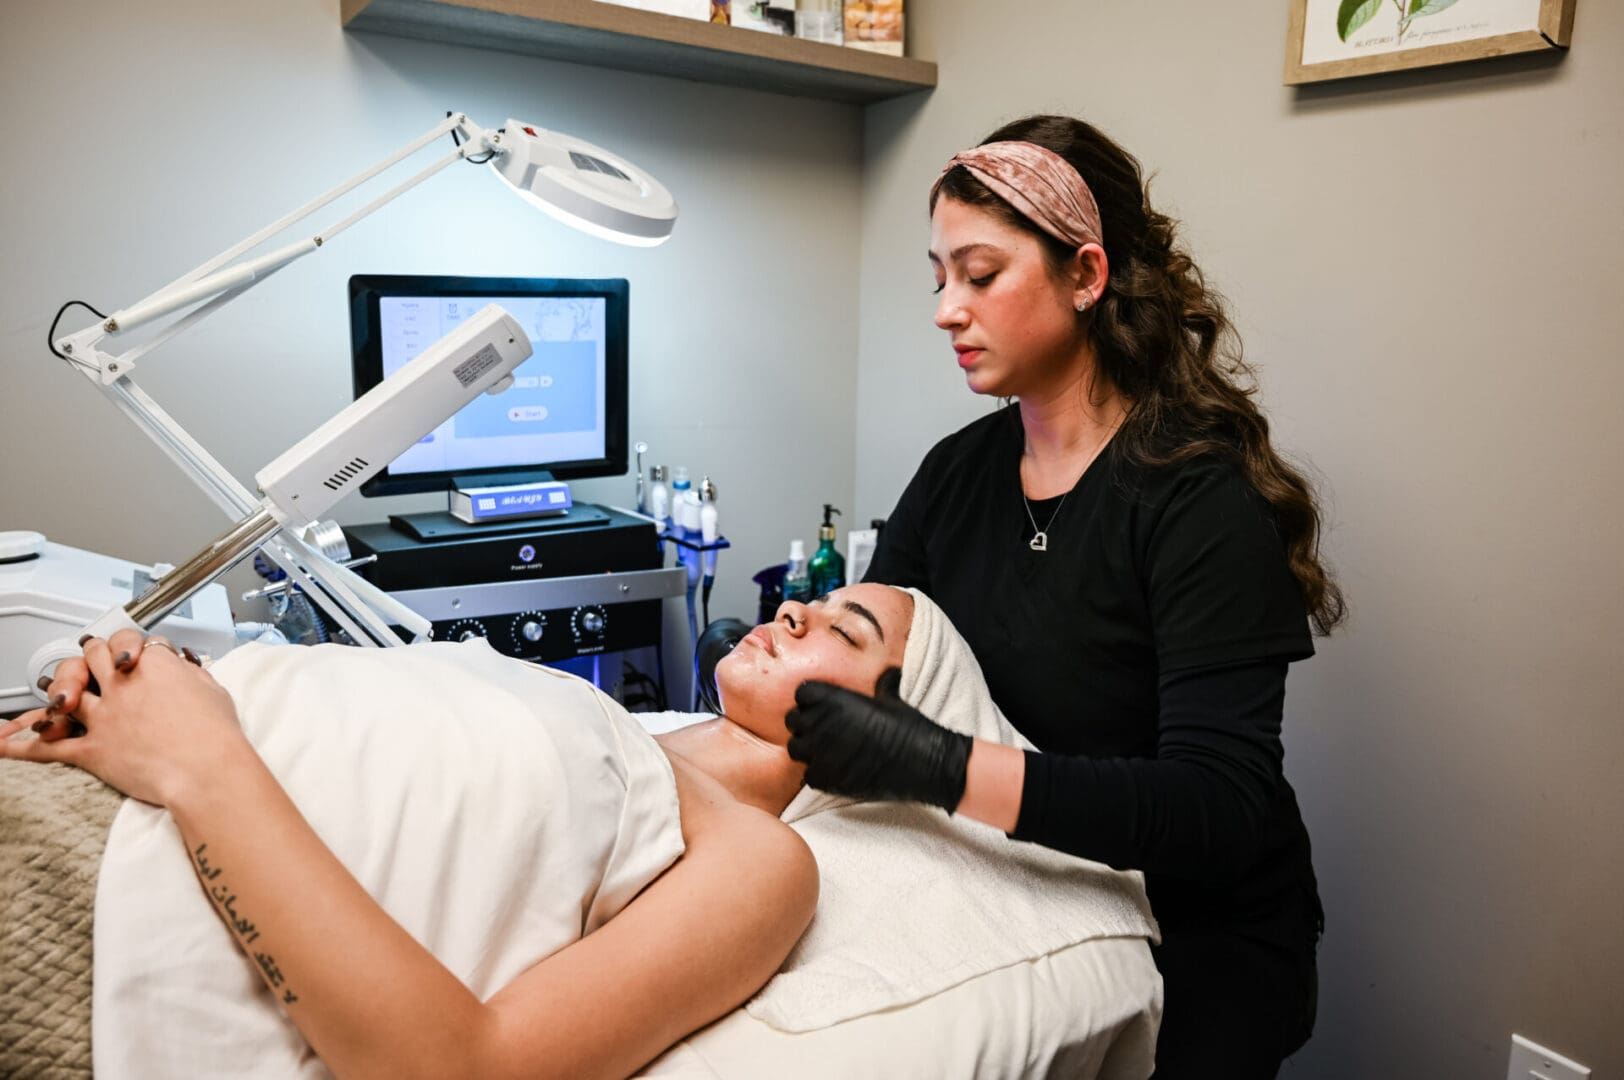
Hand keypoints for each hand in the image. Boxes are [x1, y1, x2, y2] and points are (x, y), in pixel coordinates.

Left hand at [0, 629, 247, 806]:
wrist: (205, 772)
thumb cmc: (216, 735)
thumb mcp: (214, 690)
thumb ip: (192, 674)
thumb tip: (184, 669)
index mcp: (155, 665)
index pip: (135, 641)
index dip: (135, 645)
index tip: (138, 652)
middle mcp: (122, 685)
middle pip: (94, 654)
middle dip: (92, 653)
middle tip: (91, 655)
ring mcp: (103, 717)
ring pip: (67, 690)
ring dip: (59, 688)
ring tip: (57, 691)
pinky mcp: (92, 750)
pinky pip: (48, 747)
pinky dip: (21, 746)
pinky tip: (4, 744)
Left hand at [785, 668, 970, 811]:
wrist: (925, 763)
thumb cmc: (910, 727)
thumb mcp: (892, 696)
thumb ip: (879, 683)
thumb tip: (884, 673)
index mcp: (835, 699)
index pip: (802, 693)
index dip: (811, 700)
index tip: (821, 707)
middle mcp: (823, 723)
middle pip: (793, 721)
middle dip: (805, 724)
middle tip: (821, 731)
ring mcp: (822, 753)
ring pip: (795, 749)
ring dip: (808, 750)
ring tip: (825, 752)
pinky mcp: (828, 779)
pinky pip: (808, 775)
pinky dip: (818, 774)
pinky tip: (835, 771)